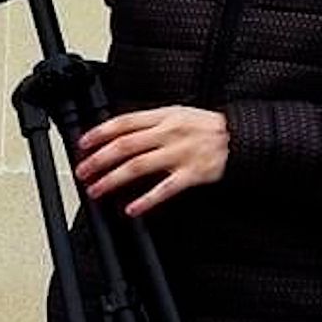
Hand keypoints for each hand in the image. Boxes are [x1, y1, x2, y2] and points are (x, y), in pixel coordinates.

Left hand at [74, 106, 228, 216]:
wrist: (238, 137)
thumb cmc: (204, 126)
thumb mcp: (176, 113)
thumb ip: (150, 122)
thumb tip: (120, 133)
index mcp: (163, 116)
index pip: (124, 122)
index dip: (101, 133)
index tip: (84, 144)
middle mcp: (168, 133)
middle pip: (126, 145)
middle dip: (100, 159)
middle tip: (83, 171)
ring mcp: (179, 154)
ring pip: (139, 166)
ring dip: (114, 179)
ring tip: (97, 189)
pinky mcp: (191, 174)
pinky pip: (165, 189)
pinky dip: (146, 200)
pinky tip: (132, 208)